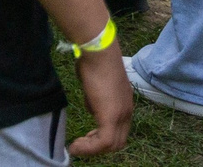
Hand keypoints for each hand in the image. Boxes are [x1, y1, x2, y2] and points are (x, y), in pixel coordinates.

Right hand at [68, 40, 134, 156]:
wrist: (99, 53)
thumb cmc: (95, 62)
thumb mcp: (96, 86)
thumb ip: (96, 99)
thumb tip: (93, 107)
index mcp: (125, 105)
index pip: (119, 131)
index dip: (104, 137)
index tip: (88, 136)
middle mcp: (126, 112)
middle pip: (118, 142)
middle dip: (99, 146)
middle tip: (82, 144)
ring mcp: (120, 115)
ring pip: (111, 145)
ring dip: (93, 149)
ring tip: (77, 146)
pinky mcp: (110, 117)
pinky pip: (102, 142)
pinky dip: (89, 148)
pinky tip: (76, 146)